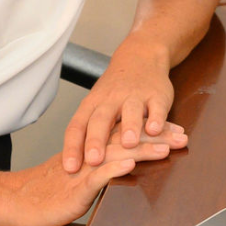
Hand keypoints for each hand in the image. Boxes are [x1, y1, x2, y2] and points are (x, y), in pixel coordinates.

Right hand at [0, 134, 181, 225]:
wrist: (13, 202)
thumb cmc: (43, 196)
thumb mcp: (77, 183)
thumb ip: (98, 176)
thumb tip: (120, 174)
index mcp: (90, 152)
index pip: (125, 137)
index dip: (150, 133)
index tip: (173, 130)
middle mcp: (88, 156)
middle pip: (126, 141)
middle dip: (156, 138)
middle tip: (182, 135)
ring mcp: (82, 171)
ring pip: (115, 154)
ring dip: (142, 150)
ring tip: (167, 147)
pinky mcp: (74, 188)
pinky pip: (95, 176)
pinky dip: (113, 169)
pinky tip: (130, 164)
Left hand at [62, 36, 183, 171]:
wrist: (140, 57)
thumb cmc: (115, 90)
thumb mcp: (97, 106)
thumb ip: (89, 133)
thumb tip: (74, 168)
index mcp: (93, 105)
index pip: (77, 126)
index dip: (73, 147)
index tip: (69, 168)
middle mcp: (111, 100)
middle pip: (100, 120)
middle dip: (97, 140)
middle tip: (94, 160)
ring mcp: (134, 96)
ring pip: (130, 111)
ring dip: (129, 127)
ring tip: (129, 144)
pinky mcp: (156, 95)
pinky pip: (156, 107)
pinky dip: (156, 119)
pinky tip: (155, 131)